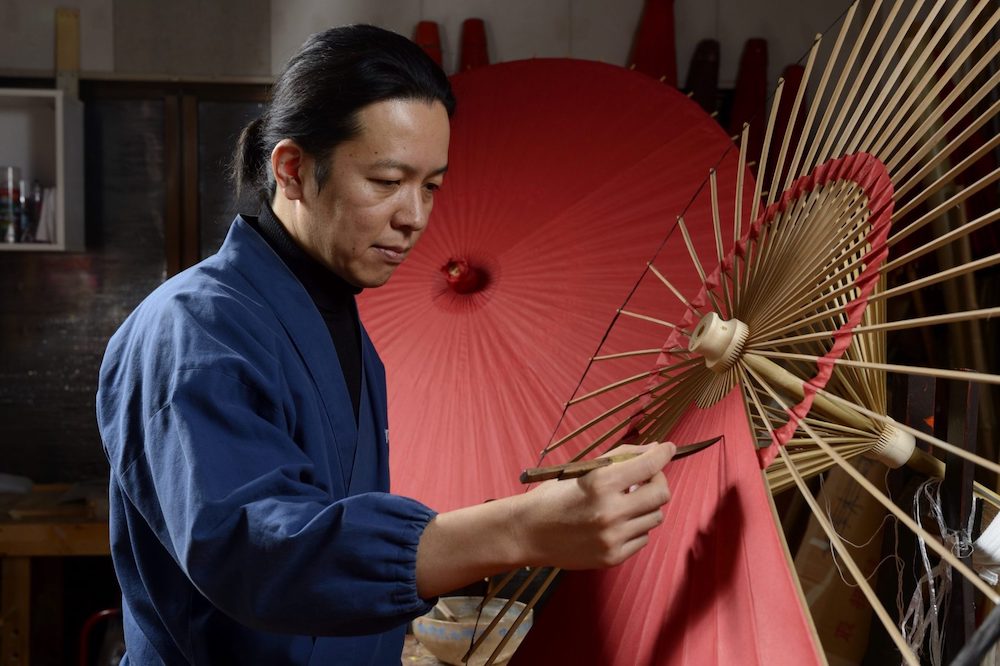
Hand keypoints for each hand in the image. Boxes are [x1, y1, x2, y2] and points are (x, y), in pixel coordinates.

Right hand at [511, 441, 676, 568]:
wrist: (529, 532)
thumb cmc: (555, 496)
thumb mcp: (582, 470)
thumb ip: (620, 458)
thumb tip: (654, 450)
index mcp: (600, 483)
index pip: (648, 466)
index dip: (663, 453)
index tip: (669, 448)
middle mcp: (610, 511)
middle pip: (661, 494)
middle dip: (659, 481)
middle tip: (648, 478)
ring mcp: (613, 537)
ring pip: (655, 518)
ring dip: (645, 507)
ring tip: (624, 504)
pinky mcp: (613, 557)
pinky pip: (642, 538)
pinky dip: (635, 528)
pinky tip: (615, 524)